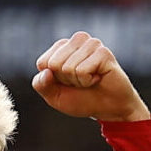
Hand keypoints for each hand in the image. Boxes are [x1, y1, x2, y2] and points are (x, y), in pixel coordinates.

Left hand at [32, 32, 150, 123]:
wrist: (109, 109)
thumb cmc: (82, 100)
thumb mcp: (55, 96)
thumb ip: (41, 85)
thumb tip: (45, 71)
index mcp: (62, 47)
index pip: (43, 63)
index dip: (53, 80)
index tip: (68, 83)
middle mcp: (77, 41)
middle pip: (54, 64)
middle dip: (66, 80)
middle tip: (81, 82)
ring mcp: (91, 44)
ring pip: (68, 67)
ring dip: (78, 81)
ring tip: (90, 80)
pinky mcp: (103, 52)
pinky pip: (82, 71)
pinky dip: (89, 81)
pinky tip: (98, 78)